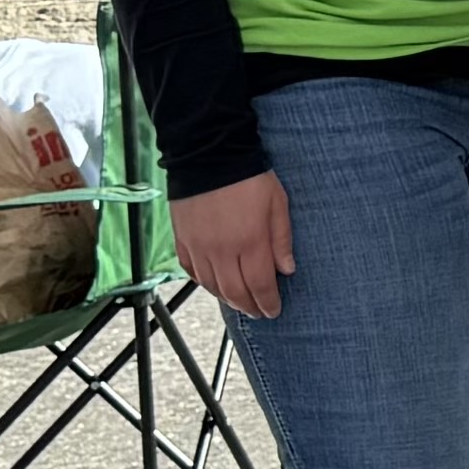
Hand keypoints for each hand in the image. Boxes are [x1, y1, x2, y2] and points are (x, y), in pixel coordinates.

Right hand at [176, 171, 293, 319]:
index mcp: (250, 242)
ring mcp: (199, 247)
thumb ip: (281, 240)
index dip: (268, 302)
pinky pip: (190, 270)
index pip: (260, 284)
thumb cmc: (250, 178)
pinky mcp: (182, 239)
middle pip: (234, 291)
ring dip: (227, 298)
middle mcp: (222, 251)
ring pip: (211, 285)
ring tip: (240, 302)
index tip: (274, 311)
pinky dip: (204, 282)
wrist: (209, 155)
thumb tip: (287, 270)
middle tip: (259, 312)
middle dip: (249, 306)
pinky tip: (213, 284)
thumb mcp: (278, 205)